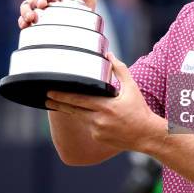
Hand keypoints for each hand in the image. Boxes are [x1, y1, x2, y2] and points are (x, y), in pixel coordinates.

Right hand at [18, 0, 95, 28]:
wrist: (83, 29)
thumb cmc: (85, 10)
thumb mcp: (88, 0)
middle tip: (44, 4)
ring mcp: (38, 7)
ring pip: (27, 2)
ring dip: (27, 8)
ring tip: (32, 16)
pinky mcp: (34, 18)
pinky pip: (23, 17)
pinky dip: (22, 20)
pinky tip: (25, 24)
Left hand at [45, 53, 162, 152]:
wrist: (146, 134)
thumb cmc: (139, 109)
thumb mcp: (132, 87)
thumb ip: (120, 70)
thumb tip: (109, 55)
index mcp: (106, 106)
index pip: (79, 100)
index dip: (63, 96)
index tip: (51, 91)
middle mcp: (99, 119)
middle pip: (73, 110)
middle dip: (58, 103)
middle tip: (47, 97)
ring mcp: (97, 130)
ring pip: (81, 117)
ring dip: (76, 110)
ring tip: (63, 104)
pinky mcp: (98, 137)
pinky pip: (90, 126)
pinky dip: (91, 120)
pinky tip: (101, 118)